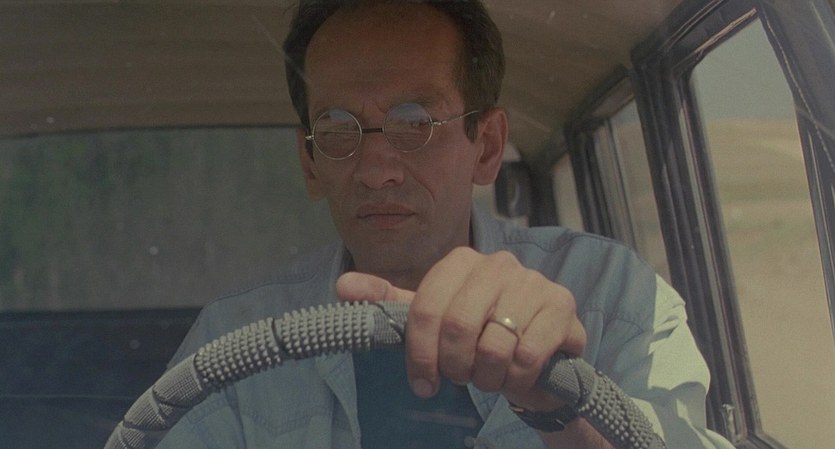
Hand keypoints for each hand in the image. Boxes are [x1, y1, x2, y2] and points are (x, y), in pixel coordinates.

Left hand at [335, 247, 586, 410]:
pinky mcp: (562, 307)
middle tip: (461, 378)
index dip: (420, 354)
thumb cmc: (478, 335)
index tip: (422, 382)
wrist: (536, 358)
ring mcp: (534, 282)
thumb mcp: (430, 319)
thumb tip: (343, 285)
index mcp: (462, 261)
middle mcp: (499, 263)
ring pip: (493, 345)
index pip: (425, 308)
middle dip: (455, 366)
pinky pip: (527, 354)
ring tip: (490, 377)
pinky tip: (516, 377)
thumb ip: (389, 302)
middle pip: (457, 325)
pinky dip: (516, 379)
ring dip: (486, 377)